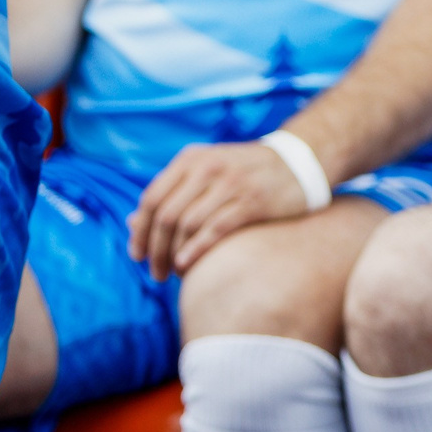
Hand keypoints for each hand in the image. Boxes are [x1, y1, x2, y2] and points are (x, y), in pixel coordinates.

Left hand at [129, 139, 311, 279]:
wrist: (299, 162)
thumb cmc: (246, 172)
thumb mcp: (207, 170)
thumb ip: (172, 193)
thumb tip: (132, 223)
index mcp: (190, 159)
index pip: (151, 199)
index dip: (140, 231)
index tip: (137, 255)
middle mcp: (206, 168)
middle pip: (166, 215)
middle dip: (155, 249)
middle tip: (155, 272)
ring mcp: (230, 184)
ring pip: (187, 225)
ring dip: (174, 254)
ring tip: (174, 272)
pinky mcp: (252, 201)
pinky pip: (214, 229)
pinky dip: (196, 250)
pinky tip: (188, 265)